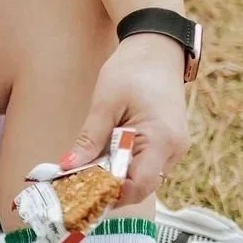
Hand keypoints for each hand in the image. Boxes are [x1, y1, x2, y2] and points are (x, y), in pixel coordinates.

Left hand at [62, 33, 190, 205]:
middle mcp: (173, 150)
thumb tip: (69, 165)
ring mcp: (173, 148)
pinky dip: (124, 165)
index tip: (81, 190)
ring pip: (142, 176)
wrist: (156, 50)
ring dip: (115, 176)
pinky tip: (102, 157)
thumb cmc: (133, 70)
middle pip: (140, 185)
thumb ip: (90, 138)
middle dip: (109, 188)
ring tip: (86, 170)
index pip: (139, 184)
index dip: (111, 192)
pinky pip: (145, 164)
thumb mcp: (105, 103)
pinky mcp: (167, 143)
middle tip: (77, 184)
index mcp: (161, 139)